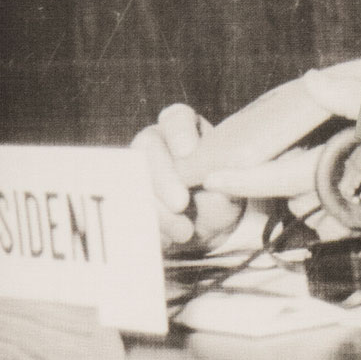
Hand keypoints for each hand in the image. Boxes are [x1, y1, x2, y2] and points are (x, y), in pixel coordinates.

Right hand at [131, 103, 250, 254]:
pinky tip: (169, 240)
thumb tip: (210, 184)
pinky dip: (149, 226)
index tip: (187, 152)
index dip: (179, 133)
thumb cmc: (221, 196)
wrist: (206, 228)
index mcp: (183, 129)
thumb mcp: (232, 188)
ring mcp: (137, 169)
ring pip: (135, 179)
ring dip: (157, 208)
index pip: (177, 119)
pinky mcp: (128, 197)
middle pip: (148, 147)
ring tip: (185, 232)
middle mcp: (156, 142)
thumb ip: (223, 181)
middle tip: (180, 203)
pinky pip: (129, 209)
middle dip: (163, 176)